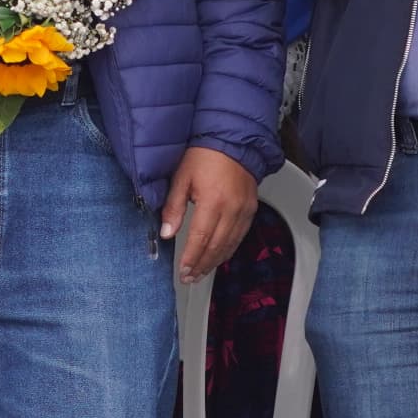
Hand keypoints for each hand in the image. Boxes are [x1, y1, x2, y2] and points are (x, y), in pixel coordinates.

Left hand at [162, 146, 257, 282]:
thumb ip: (173, 207)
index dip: (191, 258)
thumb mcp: (181, 177)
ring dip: (215, 261)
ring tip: (201, 272)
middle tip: (190, 277)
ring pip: (230, 244)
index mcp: (213, 201)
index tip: (182, 270)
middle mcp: (232, 209)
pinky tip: (219, 256)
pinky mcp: (251, 209)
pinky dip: (228, 249)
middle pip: (216, 246)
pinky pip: (240, 236)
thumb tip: (167, 233)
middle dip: (202, 265)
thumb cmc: (206, 154)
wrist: (233, 140)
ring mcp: (244, 210)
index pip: (200, 238)